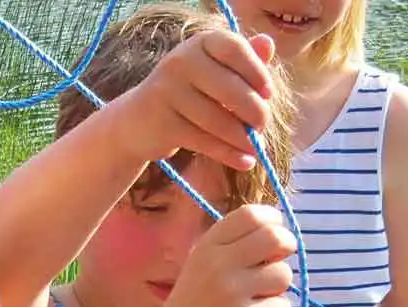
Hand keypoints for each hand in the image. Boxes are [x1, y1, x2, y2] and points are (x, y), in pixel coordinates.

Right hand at [113, 28, 275, 169]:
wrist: (138, 121)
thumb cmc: (187, 93)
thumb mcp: (214, 71)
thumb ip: (244, 58)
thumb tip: (270, 43)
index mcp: (199, 43)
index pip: (234, 48)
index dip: (257, 71)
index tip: (269, 93)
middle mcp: (180, 62)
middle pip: (229, 88)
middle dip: (254, 111)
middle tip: (262, 126)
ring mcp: (168, 92)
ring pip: (217, 120)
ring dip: (242, 138)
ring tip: (255, 147)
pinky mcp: (163, 124)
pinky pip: (204, 141)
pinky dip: (228, 154)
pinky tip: (245, 161)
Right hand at [155, 204, 293, 306]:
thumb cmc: (192, 306)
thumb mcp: (201, 265)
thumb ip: (234, 247)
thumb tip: (279, 234)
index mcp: (208, 246)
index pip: (252, 215)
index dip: (273, 222)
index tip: (273, 236)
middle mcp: (219, 264)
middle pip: (276, 238)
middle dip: (286, 248)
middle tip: (275, 264)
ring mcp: (232, 292)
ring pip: (283, 275)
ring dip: (277, 288)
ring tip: (255, 299)